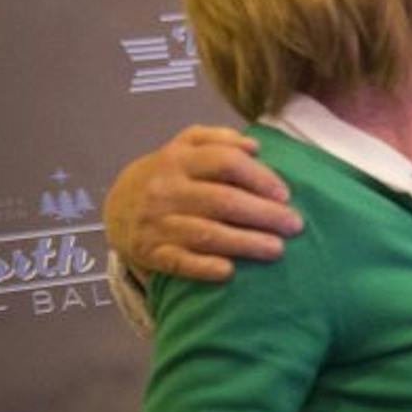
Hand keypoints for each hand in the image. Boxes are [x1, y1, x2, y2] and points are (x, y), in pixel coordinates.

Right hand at [104, 126, 300, 282]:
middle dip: (264, 214)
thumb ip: (219, 139)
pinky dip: (204, 267)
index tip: (285, 194)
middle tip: (294, 225)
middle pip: (223, 201)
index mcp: (179, 158)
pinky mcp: (150, 252)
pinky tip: (229, 271)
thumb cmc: (170, 175)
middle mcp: (166, 189)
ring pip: (206, 233)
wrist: (117, 205)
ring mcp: (156, 221)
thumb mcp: (186, 146)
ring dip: (245, 243)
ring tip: (276, 249)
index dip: (260, 178)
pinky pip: (179, 262)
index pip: (226, 162)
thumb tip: (254, 146)